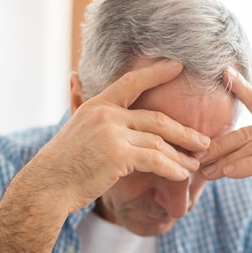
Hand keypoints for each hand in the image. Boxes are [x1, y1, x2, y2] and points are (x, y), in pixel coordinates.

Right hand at [30, 59, 209, 213]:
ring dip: (182, 155)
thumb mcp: (75, 128)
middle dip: (185, 132)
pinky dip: (172, 168)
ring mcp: (112, 133)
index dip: (157, 73)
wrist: (47, 186)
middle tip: (204, 141)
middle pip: (157, 119)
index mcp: (98, 105)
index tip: (177, 66)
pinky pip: (155, 160)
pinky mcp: (118, 155)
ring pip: (159, 142)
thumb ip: (85, 108)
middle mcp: (107, 114)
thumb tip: (76, 77)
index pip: (132, 82)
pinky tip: (183, 175)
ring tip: (196, 164)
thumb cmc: (63, 163)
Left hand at [198, 68, 251, 252]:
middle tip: (196, 158)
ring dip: (225, 161)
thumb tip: (209, 149)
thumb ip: (247, 147)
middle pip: (245, 133)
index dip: (240, 86)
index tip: (223, 71)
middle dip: (218, 147)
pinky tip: (228, 172)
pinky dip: (244, 166)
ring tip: (206, 172)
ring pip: (251, 148)